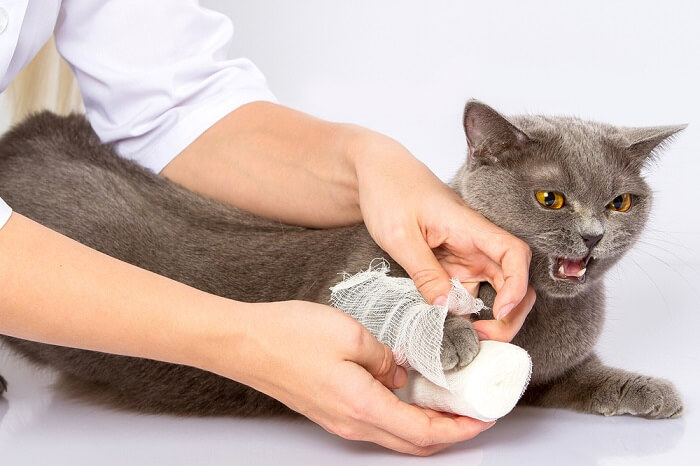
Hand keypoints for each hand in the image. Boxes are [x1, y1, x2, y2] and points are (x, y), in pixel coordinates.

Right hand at [211, 300, 494, 455]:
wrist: (242, 343)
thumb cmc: (289, 336)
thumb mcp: (350, 334)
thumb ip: (384, 357)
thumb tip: (400, 373)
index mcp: (362, 405)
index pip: (423, 431)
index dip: (458, 429)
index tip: (482, 418)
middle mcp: (351, 423)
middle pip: (412, 443)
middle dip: (449, 434)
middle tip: (472, 414)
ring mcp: (338, 421)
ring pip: (394, 435)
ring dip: (425, 426)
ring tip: (447, 403)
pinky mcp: (329, 411)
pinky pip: (375, 423)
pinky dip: (402, 417)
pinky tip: (408, 393)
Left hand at [349, 131, 532, 337]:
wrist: (376, 173)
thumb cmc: (389, 191)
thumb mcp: (400, 236)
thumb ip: (425, 274)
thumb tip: (448, 309)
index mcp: (470, 227)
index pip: (514, 255)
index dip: (517, 286)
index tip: (500, 311)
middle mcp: (476, 242)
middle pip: (513, 281)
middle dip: (508, 315)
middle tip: (480, 339)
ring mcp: (466, 254)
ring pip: (493, 291)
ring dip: (486, 318)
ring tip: (462, 337)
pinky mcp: (452, 264)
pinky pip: (468, 292)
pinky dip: (464, 312)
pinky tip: (447, 325)